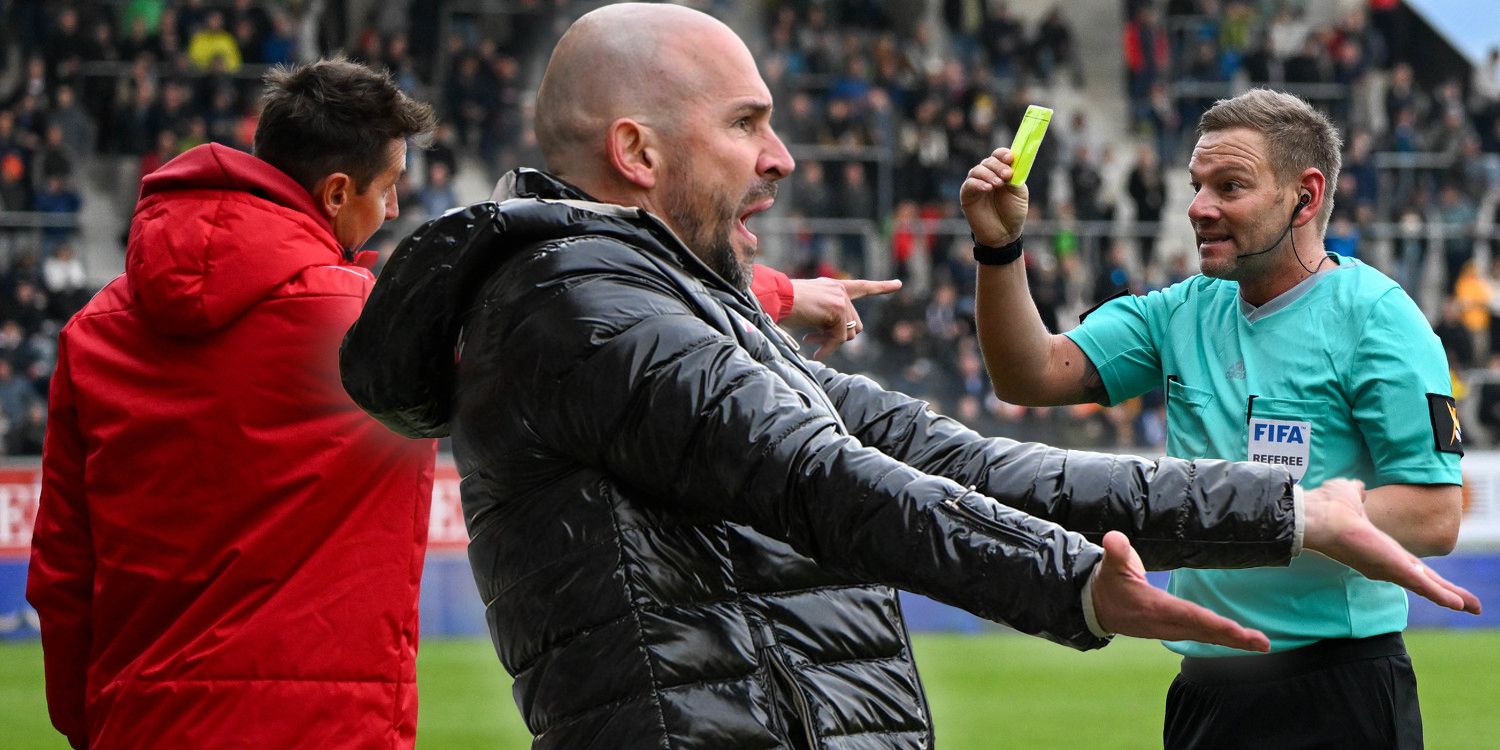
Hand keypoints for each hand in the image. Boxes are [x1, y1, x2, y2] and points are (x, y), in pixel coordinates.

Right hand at [787, 277, 902, 358]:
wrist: (776, 298)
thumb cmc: (785, 305)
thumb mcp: (812, 309)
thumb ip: (829, 317)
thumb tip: (844, 336)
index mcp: (834, 287)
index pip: (862, 287)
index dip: (882, 287)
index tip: (898, 284)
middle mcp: (840, 290)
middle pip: (854, 324)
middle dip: (837, 337)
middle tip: (814, 341)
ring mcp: (841, 300)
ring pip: (849, 334)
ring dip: (831, 343)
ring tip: (811, 341)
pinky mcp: (838, 310)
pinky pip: (839, 338)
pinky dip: (828, 348)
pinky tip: (816, 352)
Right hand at [960, 147, 1030, 246]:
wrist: (1005, 234)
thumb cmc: (1013, 213)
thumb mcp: (1019, 193)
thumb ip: (1016, 178)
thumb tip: (1012, 164)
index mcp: (1001, 172)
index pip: (999, 156)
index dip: (1003, 154)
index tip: (1010, 158)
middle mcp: (988, 176)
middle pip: (988, 161)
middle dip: (998, 166)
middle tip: (1007, 175)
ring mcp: (976, 185)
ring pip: (977, 170)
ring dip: (988, 174)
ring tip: (998, 184)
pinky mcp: (967, 195)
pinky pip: (969, 184)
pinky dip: (978, 183)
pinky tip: (987, 188)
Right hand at [1092, 531, 1269, 651]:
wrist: (1095, 608)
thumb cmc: (1107, 583)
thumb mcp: (1109, 565)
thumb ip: (1115, 552)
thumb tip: (1114, 538)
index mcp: (1153, 607)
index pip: (1189, 616)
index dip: (1213, 623)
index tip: (1236, 630)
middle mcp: (1165, 623)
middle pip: (1204, 632)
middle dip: (1233, 638)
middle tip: (1263, 643)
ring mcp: (1169, 629)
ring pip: (1205, 637)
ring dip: (1233, 641)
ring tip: (1261, 644)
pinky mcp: (1172, 630)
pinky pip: (1201, 636)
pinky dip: (1221, 639)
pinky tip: (1239, 640)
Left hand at [1302, 479, 1480, 613]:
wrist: (1317, 516)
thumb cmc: (1328, 507)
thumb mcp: (1350, 495)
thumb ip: (1358, 494)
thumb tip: (1359, 488)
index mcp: (1381, 549)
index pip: (1411, 565)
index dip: (1428, 574)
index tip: (1439, 581)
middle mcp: (1387, 563)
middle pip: (1425, 581)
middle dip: (1448, 592)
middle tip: (1471, 606)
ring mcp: (1390, 568)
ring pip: (1428, 586)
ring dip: (1451, 596)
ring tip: (1473, 608)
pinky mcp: (1393, 568)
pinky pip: (1422, 585)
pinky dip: (1441, 595)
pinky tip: (1459, 604)